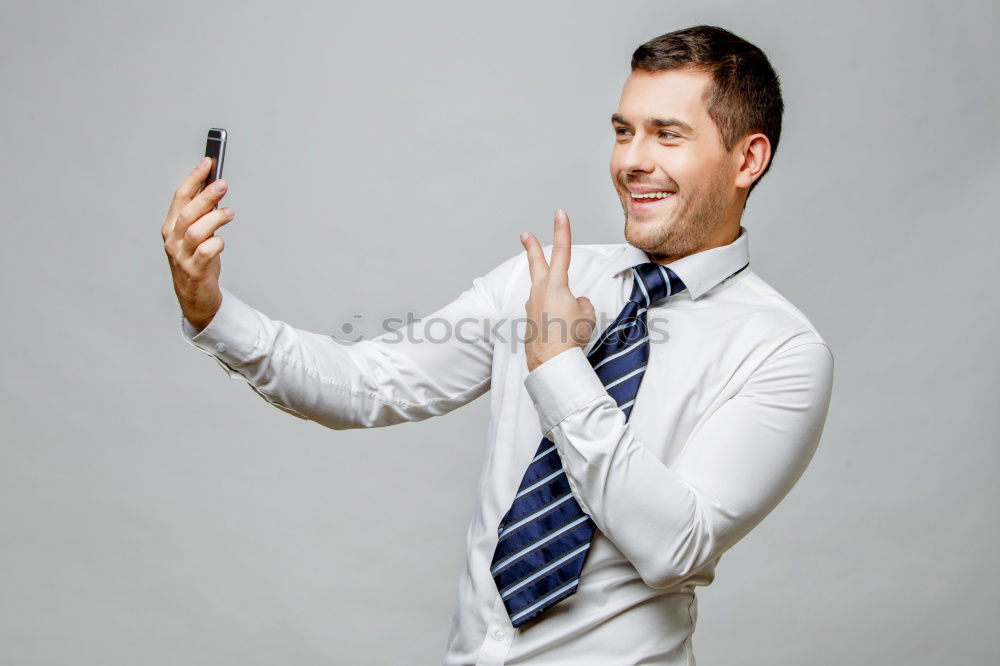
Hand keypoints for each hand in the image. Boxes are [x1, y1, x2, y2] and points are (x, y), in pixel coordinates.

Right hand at [161, 157, 233, 332]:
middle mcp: (173, 239)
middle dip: (206, 195)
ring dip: (214, 218)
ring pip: (196, 230)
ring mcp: (181, 256)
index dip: (194, 178)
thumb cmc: (198, 261)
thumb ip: (202, 213)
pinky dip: (216, 243)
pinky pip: (206, 252)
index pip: (180, 197)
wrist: (194, 297)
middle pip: (188, 212)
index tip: (209, 162)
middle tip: (223, 184)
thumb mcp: (197, 234)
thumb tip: (214, 186)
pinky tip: (222, 241)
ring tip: (229, 213)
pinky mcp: (194, 270)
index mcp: (171, 226)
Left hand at [521, 209, 595, 371]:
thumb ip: (582, 302)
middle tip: (524, 234)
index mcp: (555, 285)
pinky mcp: (530, 320)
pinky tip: (559, 330)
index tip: (559, 212)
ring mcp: (532, 306)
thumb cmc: (570, 337)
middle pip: (536, 263)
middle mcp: (539, 292)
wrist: (551, 362)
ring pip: (543, 293)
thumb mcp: (586, 315)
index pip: (562, 251)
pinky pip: (544, 312)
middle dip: (531, 247)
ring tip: (569, 321)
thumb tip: (576, 302)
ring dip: (555, 299)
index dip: (562, 230)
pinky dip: (554, 316)